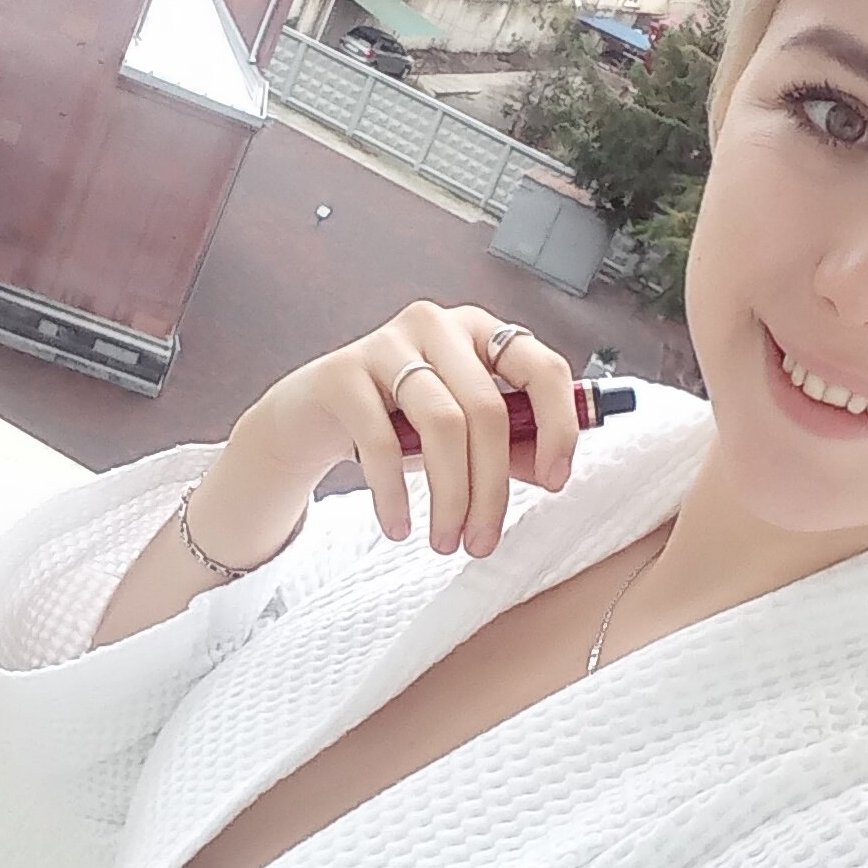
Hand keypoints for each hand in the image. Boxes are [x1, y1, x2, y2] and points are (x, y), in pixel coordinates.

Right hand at [217, 302, 582, 560]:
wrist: (310, 416)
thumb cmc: (396, 419)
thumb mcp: (460, 433)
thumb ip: (508, 445)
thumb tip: (550, 472)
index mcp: (480, 332)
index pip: (543, 366)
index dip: (558, 427)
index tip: (556, 480)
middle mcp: (437, 326)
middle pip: (488, 410)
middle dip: (492, 487)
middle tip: (483, 540)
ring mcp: (387, 344)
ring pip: (443, 425)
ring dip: (450, 496)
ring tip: (446, 540)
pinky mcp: (343, 373)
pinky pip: (382, 443)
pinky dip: (396, 495)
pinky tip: (399, 526)